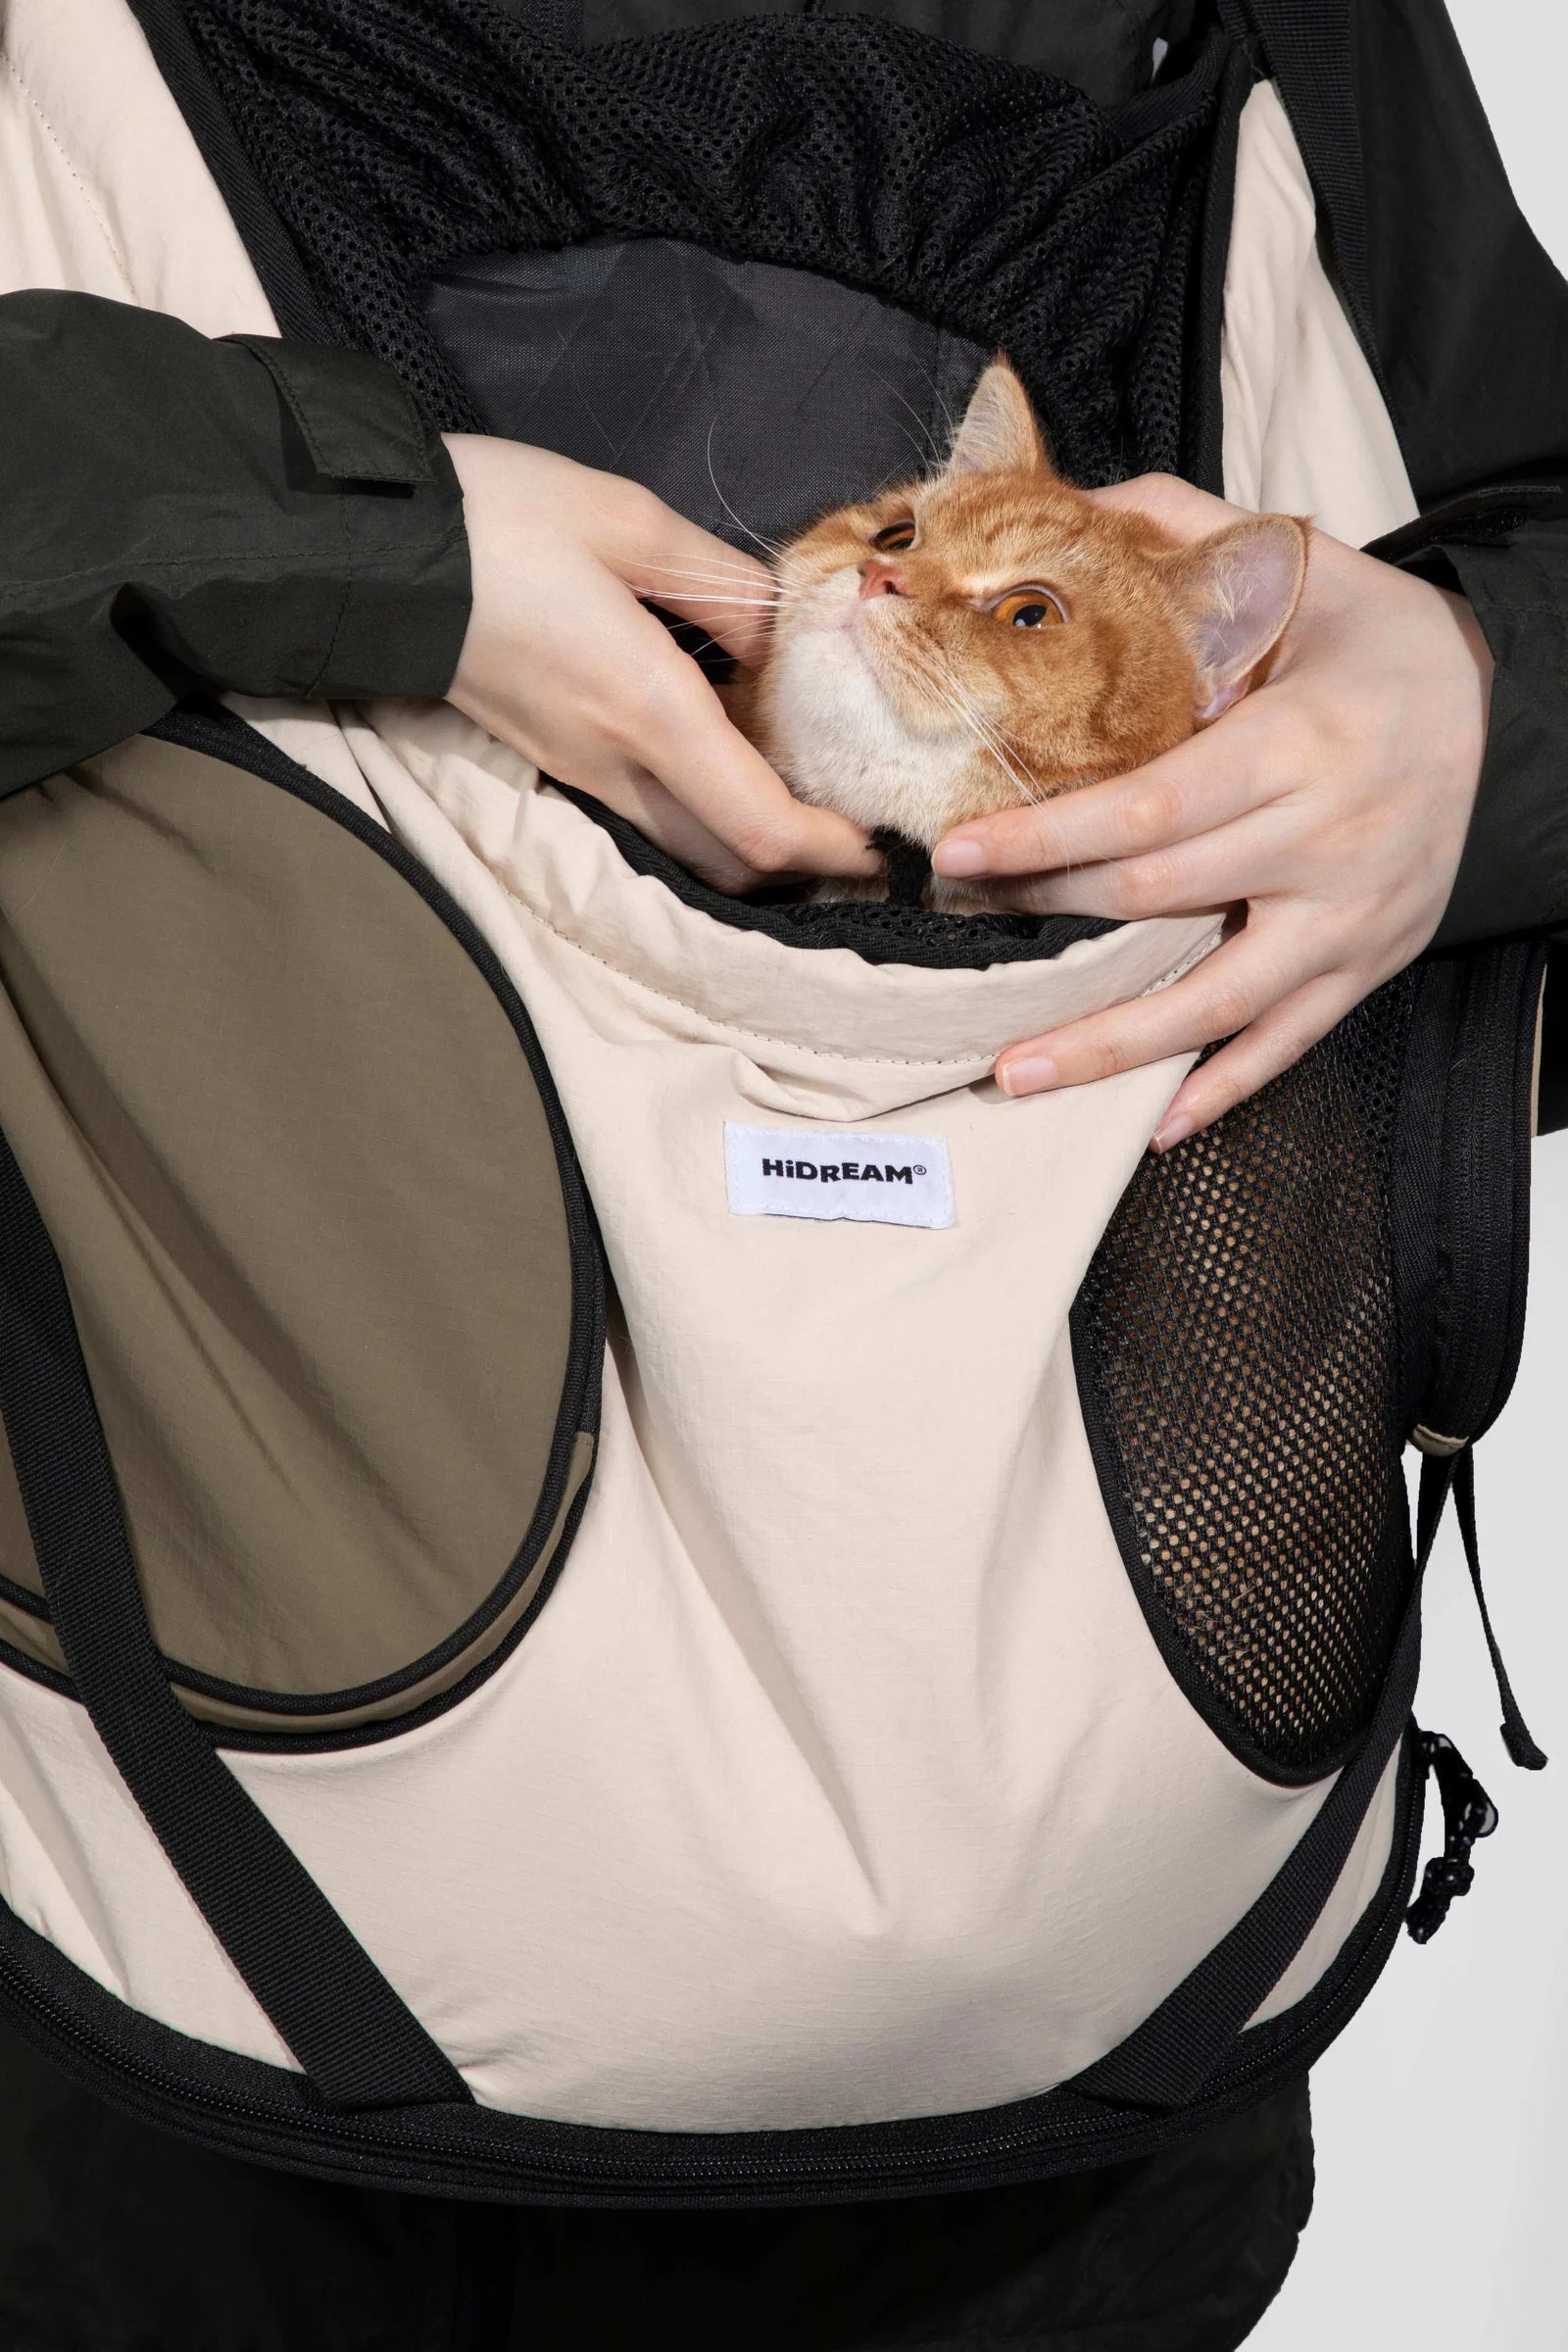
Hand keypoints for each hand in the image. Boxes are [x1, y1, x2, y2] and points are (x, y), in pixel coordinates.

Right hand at [441, 435, 874, 892]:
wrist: (365, 550)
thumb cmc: (494, 521)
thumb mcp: (628, 521)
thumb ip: (723, 584)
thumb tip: (782, 636)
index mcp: (647, 710)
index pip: (759, 826)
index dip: (829, 850)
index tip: (877, 842)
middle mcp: (614, 763)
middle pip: (728, 861)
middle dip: (800, 861)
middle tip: (853, 825)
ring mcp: (576, 770)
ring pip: (685, 845)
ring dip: (749, 838)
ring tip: (799, 793)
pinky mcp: (549, 757)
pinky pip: (645, 812)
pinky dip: (699, 809)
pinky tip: (722, 755)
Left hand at [931, 473, 1492, 1147]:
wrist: (1501, 699)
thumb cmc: (1369, 637)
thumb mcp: (1289, 563)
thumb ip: (1171, 529)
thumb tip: (1054, 510)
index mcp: (1302, 742)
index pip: (1150, 805)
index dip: (1046, 840)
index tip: (957, 855)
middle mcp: (1331, 839)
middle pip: (1161, 899)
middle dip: (1046, 922)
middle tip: (952, 936)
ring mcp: (1353, 915)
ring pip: (1217, 999)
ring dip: (1110, 1044)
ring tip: (1014, 1071)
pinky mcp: (1370, 963)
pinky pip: (1289, 1043)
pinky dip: (1222, 1088)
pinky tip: (1152, 1122)